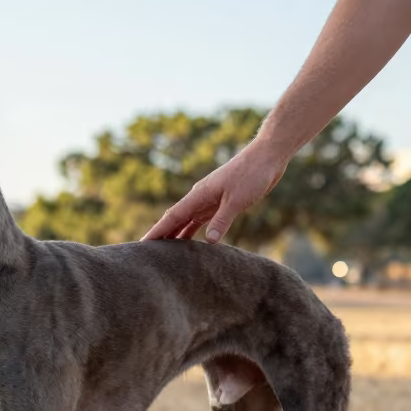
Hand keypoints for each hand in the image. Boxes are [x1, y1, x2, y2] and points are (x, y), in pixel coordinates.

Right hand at [142, 140, 286, 242]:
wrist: (266, 157)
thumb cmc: (252, 174)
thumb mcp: (237, 199)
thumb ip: (222, 220)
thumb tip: (208, 242)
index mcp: (199, 195)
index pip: (172, 216)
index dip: (158, 230)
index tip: (143, 244)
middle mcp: (200, 198)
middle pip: (175, 219)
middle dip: (160, 234)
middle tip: (146, 252)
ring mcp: (209, 201)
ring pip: (186, 221)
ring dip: (175, 235)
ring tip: (163, 252)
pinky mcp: (220, 203)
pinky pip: (200, 220)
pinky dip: (192, 231)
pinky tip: (188, 243)